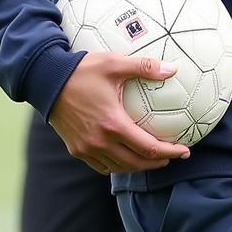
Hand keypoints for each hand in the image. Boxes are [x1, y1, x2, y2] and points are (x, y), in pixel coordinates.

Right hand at [49, 52, 191, 173]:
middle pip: (136, 164)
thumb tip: (173, 68)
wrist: (46, 81)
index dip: (169, 152)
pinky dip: (117, 166)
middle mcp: (99, 142)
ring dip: (138, 166)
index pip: (148, 148)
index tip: (185, 151)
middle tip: (173, 157)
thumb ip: (145, 67)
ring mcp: (86, 149)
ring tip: (153, 159)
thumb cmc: (83, 70)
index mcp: (112, 124)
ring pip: (118, 168)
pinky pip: (101, 166)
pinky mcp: (75, 150)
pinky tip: (126, 157)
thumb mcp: (115, 63)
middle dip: (158, 163)